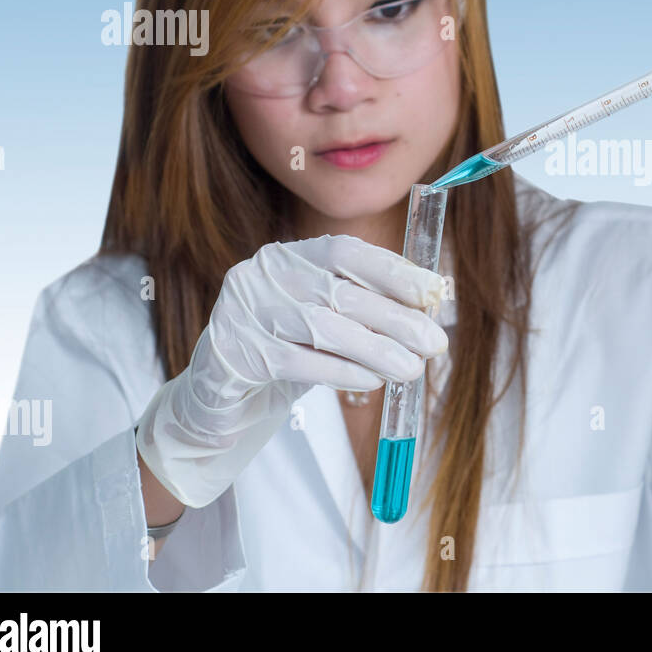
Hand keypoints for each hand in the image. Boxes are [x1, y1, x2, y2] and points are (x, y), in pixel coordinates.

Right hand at [136, 235, 447, 507]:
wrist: (216, 399)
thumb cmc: (283, 352)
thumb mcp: (323, 322)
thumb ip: (364, 310)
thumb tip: (429, 313)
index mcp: (288, 256)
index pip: (346, 253)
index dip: (393, 271)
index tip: (435, 292)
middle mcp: (263, 275)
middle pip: (341, 293)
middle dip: (396, 319)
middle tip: (435, 343)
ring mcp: (244, 312)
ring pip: (324, 328)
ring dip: (376, 350)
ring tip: (412, 369)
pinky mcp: (235, 353)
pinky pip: (299, 362)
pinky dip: (342, 371)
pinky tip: (371, 381)